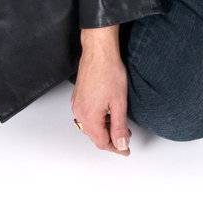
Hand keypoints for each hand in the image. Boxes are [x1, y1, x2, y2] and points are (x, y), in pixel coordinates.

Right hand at [72, 27, 130, 154]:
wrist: (99, 52)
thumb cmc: (108, 72)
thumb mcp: (119, 103)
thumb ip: (119, 126)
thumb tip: (120, 144)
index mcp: (89, 117)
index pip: (102, 142)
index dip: (115, 148)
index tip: (125, 149)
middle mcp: (79, 113)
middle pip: (94, 136)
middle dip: (110, 139)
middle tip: (125, 138)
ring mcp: (77, 105)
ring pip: (90, 126)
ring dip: (105, 129)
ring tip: (120, 126)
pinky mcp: (78, 97)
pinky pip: (87, 116)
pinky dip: (98, 120)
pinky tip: (109, 115)